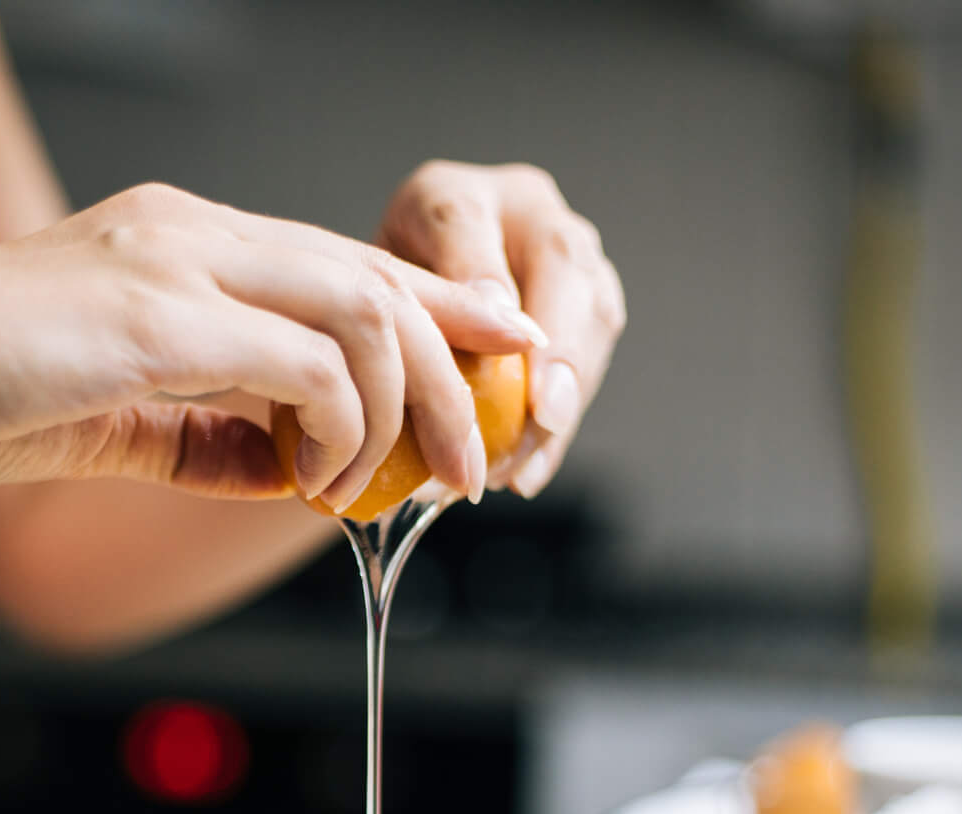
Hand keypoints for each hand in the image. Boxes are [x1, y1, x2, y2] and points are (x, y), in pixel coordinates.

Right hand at [0, 183, 545, 510]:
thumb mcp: (120, 425)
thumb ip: (212, 440)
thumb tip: (292, 473)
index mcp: (183, 245)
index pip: (343, 266)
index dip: (433, 316)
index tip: (490, 369)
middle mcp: (190, 232)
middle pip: (376, 276)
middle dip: (453, 369)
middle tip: (475, 458)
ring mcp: (173, 262)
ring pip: (360, 308)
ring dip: (403, 406)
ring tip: (394, 480)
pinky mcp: (153, 314)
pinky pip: (303, 360)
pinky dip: (335, 424)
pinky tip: (311, 477)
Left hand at [378, 161, 624, 497]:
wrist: (406, 312)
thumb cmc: (377, 318)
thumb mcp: (365, 314)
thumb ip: (392, 330)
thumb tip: (424, 406)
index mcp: (448, 197)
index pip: (463, 220)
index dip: (481, 279)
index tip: (495, 337)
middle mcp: (517, 206)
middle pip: (560, 256)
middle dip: (559, 343)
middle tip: (542, 413)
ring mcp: (565, 249)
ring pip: (594, 307)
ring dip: (566, 394)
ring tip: (520, 465)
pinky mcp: (591, 297)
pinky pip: (596, 355)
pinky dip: (562, 422)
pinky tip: (529, 469)